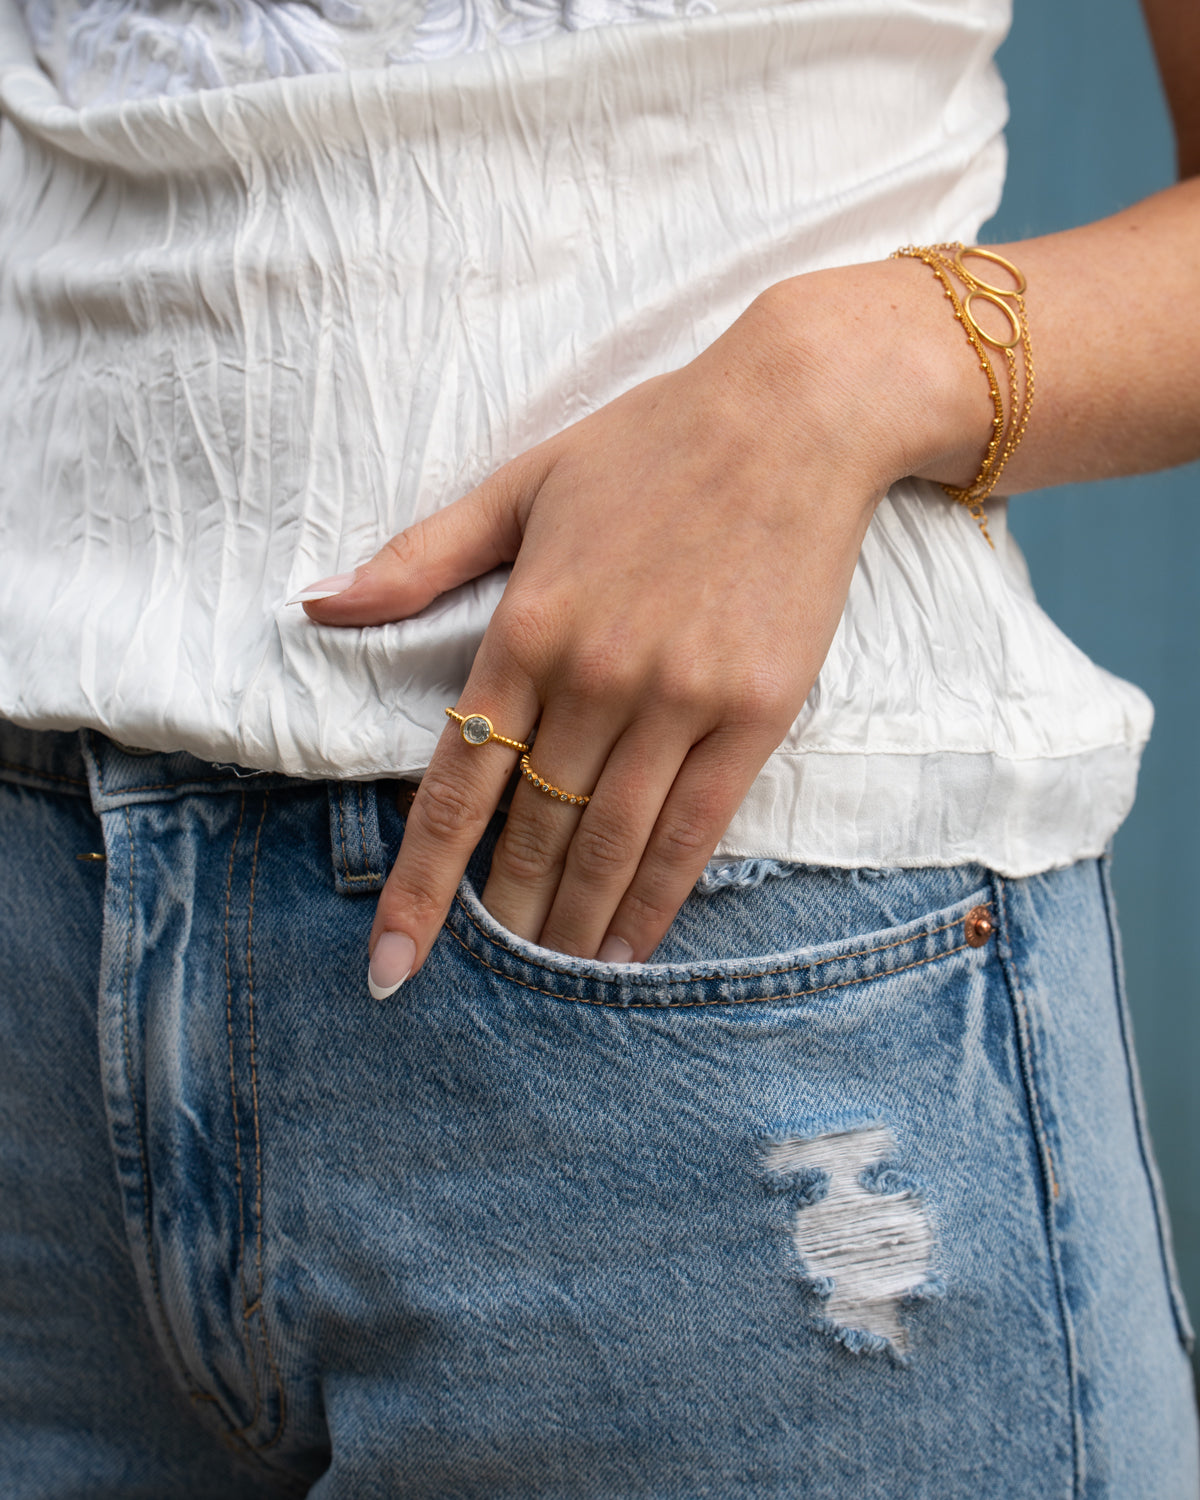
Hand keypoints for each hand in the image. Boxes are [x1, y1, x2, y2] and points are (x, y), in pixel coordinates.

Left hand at [301, 260, 990, 994]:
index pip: (455, 787)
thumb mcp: (518, 484)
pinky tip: (632, 944)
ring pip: (610, 842)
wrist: (794, 416)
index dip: (419, 885)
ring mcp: (679, 699)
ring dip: (575, 922)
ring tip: (553, 976)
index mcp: (525, 627)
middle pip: (533, 830)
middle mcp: (594, 676)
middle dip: (503, 916)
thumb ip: (418, 559)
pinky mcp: (754, 712)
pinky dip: (657, 896)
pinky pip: (696, 829)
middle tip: (483, 978)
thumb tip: (316, 604)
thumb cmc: (649, 445)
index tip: (392, 961)